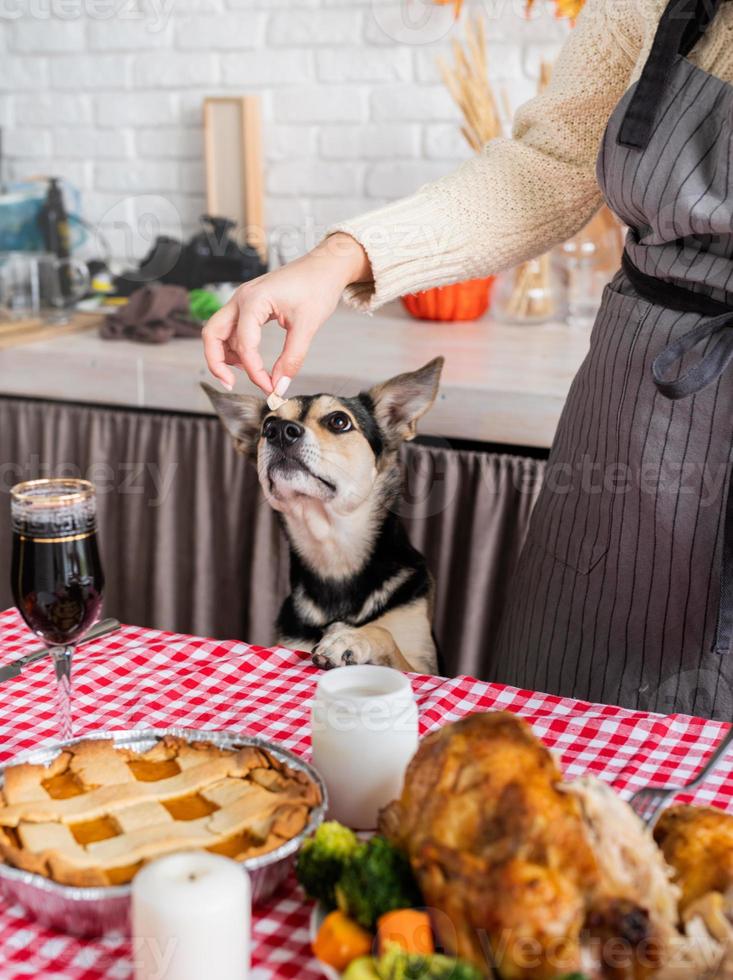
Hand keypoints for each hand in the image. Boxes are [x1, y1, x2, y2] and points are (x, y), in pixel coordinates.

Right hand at [202, 233, 371, 393]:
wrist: (325, 266)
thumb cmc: (318, 286)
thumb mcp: (308, 326)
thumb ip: (292, 359)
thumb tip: (279, 386)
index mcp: (254, 300)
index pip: (245, 345)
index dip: (254, 371)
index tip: (269, 388)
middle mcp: (241, 298)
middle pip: (212, 334)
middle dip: (216, 362)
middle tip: (230, 384)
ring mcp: (242, 300)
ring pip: (218, 331)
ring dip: (224, 355)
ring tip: (246, 372)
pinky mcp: (248, 304)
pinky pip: (230, 328)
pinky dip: (234, 346)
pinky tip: (248, 359)